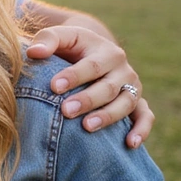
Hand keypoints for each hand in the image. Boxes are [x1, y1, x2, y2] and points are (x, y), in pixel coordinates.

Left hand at [26, 26, 151, 148]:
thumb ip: (47, 40)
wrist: (93, 52)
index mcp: (106, 52)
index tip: (54, 87)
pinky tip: (130, 143)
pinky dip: (142, 129)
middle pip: (108, 87)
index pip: (91, 65)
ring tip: (87, 126)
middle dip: (88, 100)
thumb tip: (34, 52)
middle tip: (66, 111)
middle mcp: (123, 70)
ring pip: (126, 103)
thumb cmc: (72, 46)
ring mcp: (133, 87)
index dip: (74, 76)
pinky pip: (146, 116)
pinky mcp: (138, 102)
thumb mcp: (62, 37)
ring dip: (108, 116)